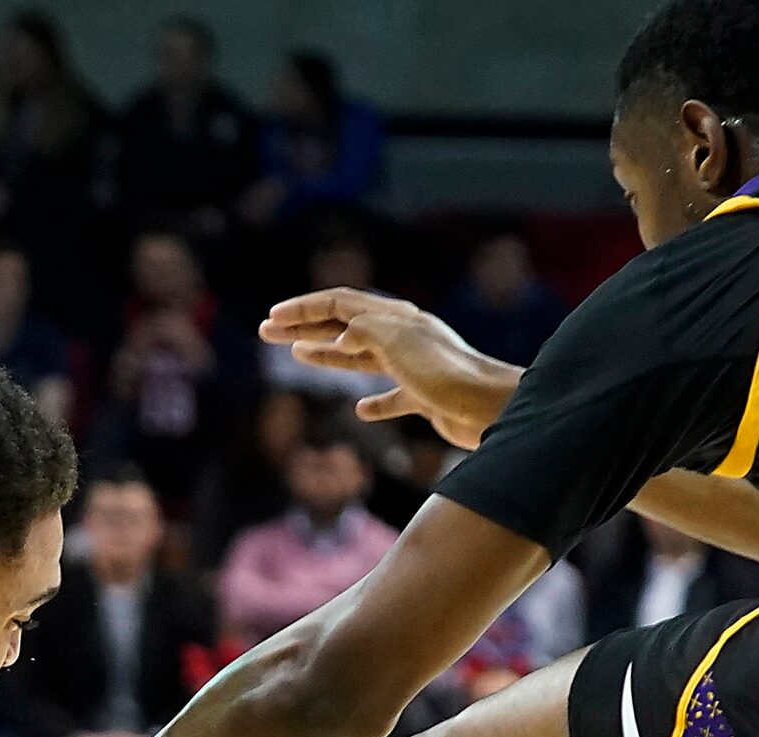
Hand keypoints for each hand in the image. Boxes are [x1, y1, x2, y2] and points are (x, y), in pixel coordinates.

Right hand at [259, 289, 520, 446]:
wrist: (491, 408)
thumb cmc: (445, 372)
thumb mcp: (396, 341)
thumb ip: (364, 331)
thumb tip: (341, 339)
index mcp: (394, 318)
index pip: (339, 304)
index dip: (303, 309)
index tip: (272, 318)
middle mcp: (402, 337)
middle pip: (344, 327)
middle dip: (306, 327)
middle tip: (268, 332)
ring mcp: (413, 367)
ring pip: (361, 358)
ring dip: (327, 356)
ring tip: (300, 356)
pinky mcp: (424, 398)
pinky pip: (392, 397)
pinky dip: (373, 403)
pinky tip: (361, 410)